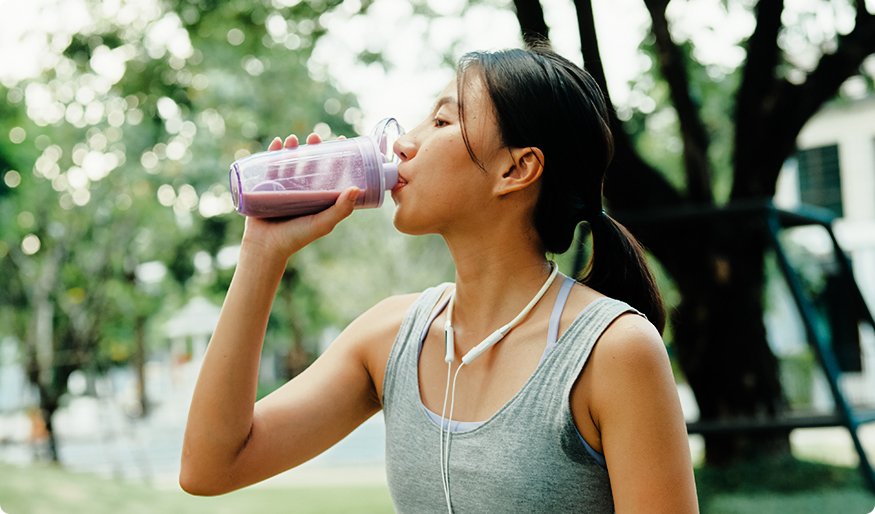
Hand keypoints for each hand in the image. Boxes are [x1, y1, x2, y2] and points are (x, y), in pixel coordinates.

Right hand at [240, 132, 358, 261]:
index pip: (330, 172)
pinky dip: (271, 153)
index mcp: (318, 197)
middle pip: (309, 163)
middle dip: (312, 147)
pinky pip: (268, 167)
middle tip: (315, 137)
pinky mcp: (266, 188)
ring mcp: (283, 189)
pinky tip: (276, 143)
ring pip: (289, 162)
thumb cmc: (297, 237)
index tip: (341, 140)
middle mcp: (302, 191)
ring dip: (292, 147)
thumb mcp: (322, 223)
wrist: (265, 247)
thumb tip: (356, 188)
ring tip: (293, 139)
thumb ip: (340, 209)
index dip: (336, 156)